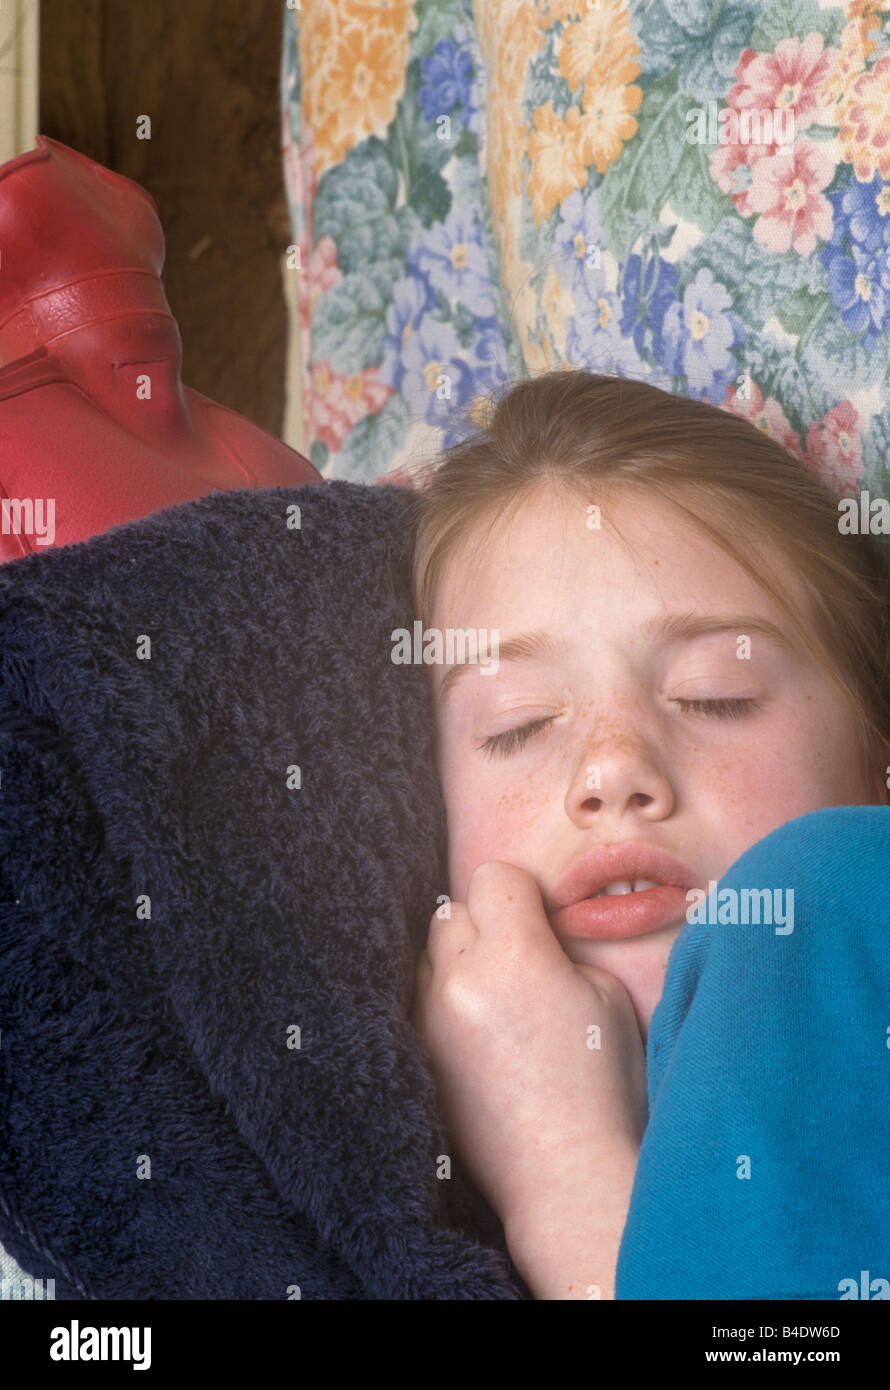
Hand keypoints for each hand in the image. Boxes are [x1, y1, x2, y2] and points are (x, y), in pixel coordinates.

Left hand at [411, 859, 647, 1229]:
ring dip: (459, 962)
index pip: (492, 877)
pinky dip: (446, 1001)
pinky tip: (480, 1033)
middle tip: (520, 960)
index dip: (519, 893)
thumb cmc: (603, 1087)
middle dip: (486, 925)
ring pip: (431, 955)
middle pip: (455, 913)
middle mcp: (462, 980)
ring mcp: (431, 1019)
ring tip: (498, 1001)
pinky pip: (420, 999)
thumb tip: (528, 932)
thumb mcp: (602, 995)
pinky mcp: (418, 1053)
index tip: (537, 917)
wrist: (566, 1175)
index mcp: (517, 956)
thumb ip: (555, 948)